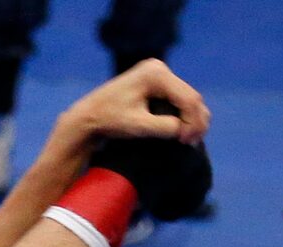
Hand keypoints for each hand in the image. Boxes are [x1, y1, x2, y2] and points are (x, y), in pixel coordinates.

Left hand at [57, 60, 209, 151]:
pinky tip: (181, 130)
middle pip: (190, 95)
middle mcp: (159, 68)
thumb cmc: (109, 121)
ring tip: (189, 139)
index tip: (188, 142)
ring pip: (185, 97)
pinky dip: (181, 114)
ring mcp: (157, 73)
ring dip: (190, 118)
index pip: (187, 98)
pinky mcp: (154, 82)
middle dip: (195, 120)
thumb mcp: (138, 126)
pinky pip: (175, 98)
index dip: (193, 121)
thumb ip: (164, 127)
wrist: (87, 116)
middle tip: (194, 142)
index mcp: (156, 74)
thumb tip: (186, 130)